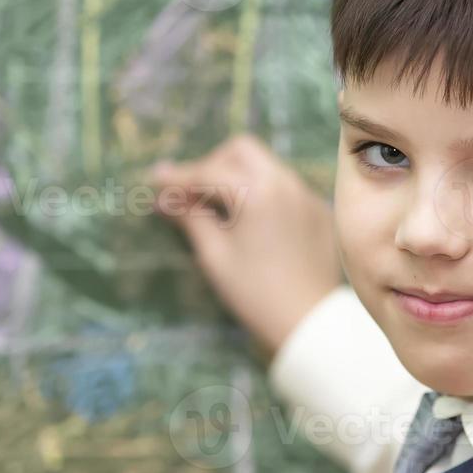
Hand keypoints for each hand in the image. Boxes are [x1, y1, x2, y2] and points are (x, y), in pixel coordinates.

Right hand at [142, 133, 341, 360]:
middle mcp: (286, 182)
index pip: (208, 172)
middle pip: (241, 151)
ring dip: (237, 176)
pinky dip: (262, 193)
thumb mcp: (214, 255)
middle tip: (192, 193)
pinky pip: (284, 187)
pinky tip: (251, 222)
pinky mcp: (317, 210)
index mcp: (258, 191)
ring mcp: (306, 194)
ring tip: (218, 208)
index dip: (178, 178)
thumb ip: (190, 217)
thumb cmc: (253, 292)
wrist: (307, 322)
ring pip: (265, 165)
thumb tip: (163, 197)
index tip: (155, 180)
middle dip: (212, 164)